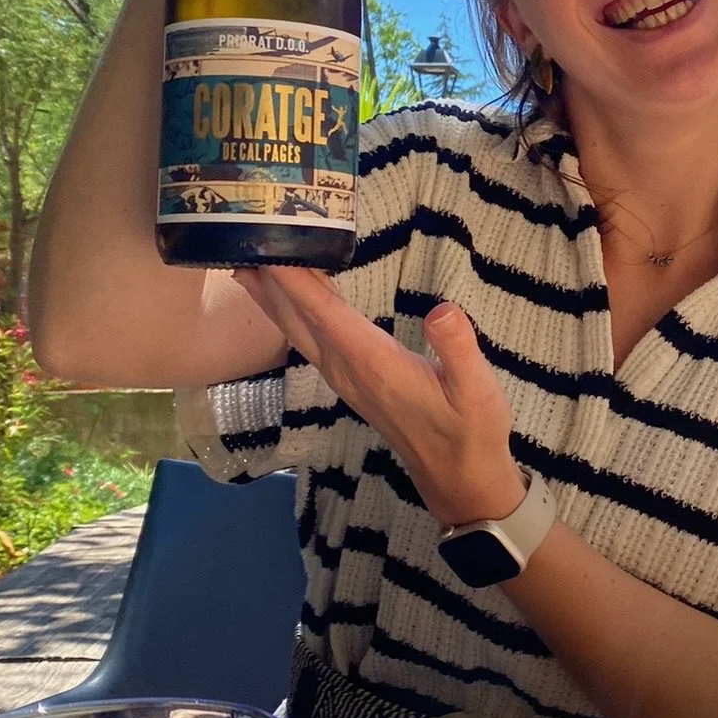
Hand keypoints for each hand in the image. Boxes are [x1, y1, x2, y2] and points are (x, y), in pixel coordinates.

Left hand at [236, 267, 525, 527]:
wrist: (458, 476)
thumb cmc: (470, 430)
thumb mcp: (478, 389)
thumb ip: (458, 349)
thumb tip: (443, 310)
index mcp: (375, 365)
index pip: (325, 314)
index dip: (296, 280)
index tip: (268, 248)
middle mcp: (350, 370)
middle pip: (298, 320)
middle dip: (270, 282)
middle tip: (239, 241)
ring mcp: (346, 378)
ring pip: (298, 331)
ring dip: (273, 298)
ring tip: (246, 263)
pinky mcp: (351, 382)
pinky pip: (310, 340)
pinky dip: (292, 315)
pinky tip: (288, 302)